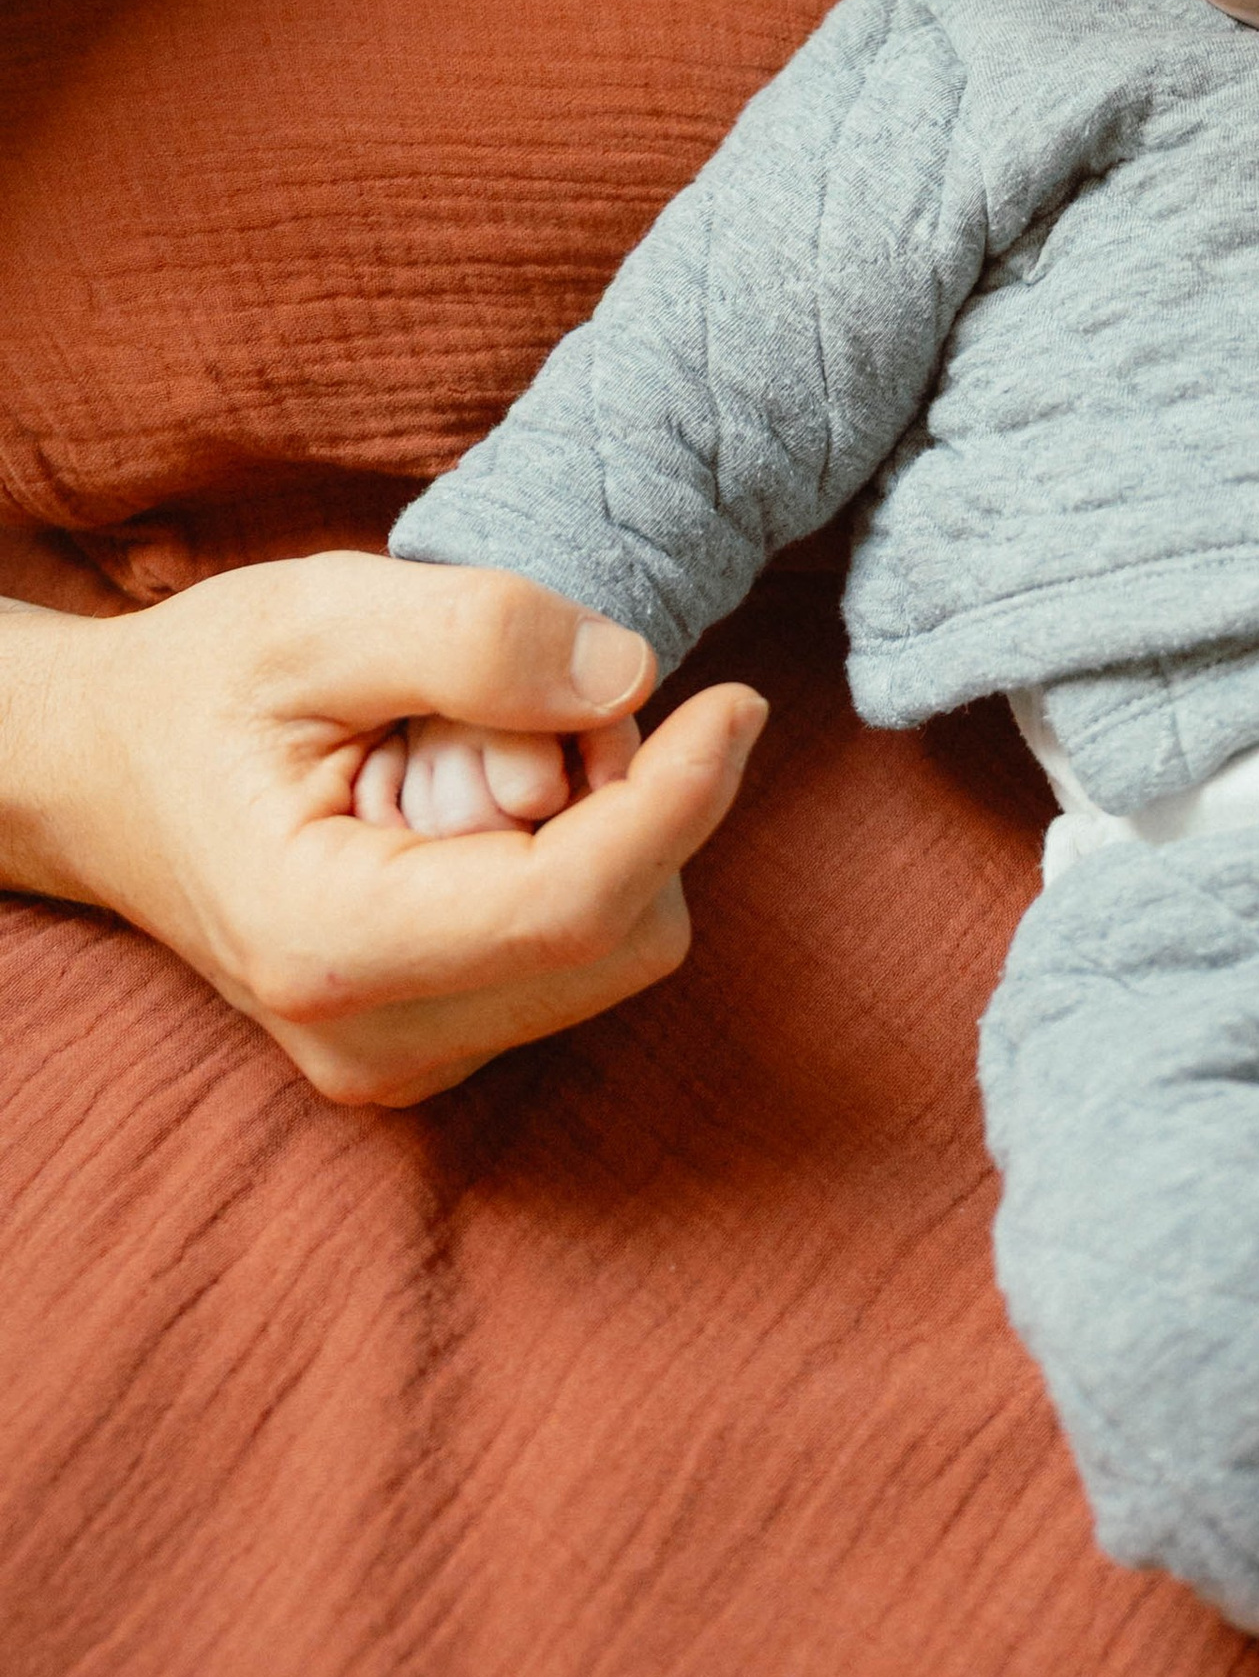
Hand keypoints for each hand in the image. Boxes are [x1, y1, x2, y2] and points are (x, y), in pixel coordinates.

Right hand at [1, 553, 764, 1104]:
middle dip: (623, 797)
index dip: (680, 799)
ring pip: (618, 945)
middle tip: (529, 701)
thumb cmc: (200, 690)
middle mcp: (373, 1041)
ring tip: (479, 748)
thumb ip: (474, 636)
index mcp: (326, 944)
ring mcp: (405, 1061)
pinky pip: (580, 953)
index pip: (573, 905)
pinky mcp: (439, 1042)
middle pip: (620, 930)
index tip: (740, 699)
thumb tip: (630, 679)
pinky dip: (573, 858)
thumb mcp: (317, 615)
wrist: (100, 778)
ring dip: (602, 825)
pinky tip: (478, 801)